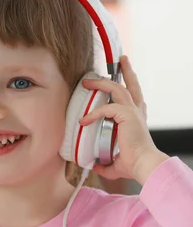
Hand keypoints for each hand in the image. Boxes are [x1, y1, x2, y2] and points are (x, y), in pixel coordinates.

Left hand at [78, 55, 168, 184]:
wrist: (144, 165)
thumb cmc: (134, 164)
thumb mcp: (116, 163)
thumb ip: (105, 164)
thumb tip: (95, 166)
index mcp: (136, 119)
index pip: (133, 98)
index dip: (128, 86)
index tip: (120, 79)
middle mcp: (136, 112)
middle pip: (131, 85)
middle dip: (125, 71)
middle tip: (120, 60)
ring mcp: (132, 112)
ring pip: (117, 89)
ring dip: (102, 82)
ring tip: (87, 81)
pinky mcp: (127, 115)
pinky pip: (106, 108)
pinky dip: (93, 113)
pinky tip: (83, 121)